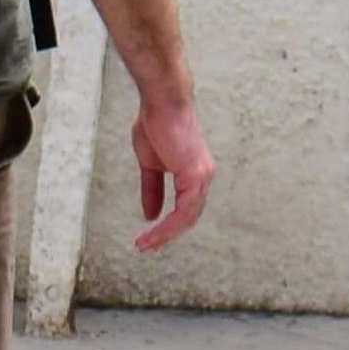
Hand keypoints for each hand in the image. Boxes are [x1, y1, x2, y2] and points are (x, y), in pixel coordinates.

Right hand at [128, 84, 215, 251]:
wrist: (161, 102)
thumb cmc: (157, 125)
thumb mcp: (151, 164)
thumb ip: (152, 189)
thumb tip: (150, 215)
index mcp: (195, 174)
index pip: (186, 209)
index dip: (168, 226)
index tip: (148, 238)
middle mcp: (204, 177)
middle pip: (188, 217)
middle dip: (166, 236)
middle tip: (145, 248)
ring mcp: (202, 177)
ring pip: (187, 218)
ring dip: (164, 235)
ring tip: (144, 245)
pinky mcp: (195, 175)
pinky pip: (184, 211)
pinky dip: (168, 226)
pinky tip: (151, 233)